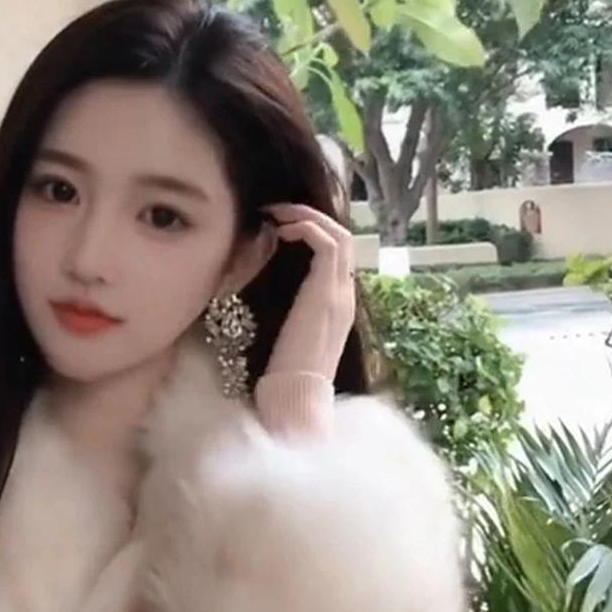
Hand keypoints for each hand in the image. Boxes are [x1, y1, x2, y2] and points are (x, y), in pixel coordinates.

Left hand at [261, 204, 355, 381]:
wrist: (296, 400)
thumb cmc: (285, 379)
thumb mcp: (287, 337)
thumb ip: (288, 314)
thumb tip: (267, 296)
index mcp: (337, 306)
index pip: (336, 256)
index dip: (311, 233)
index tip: (278, 227)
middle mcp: (344, 296)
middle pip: (343, 238)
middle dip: (310, 216)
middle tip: (276, 211)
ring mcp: (339, 293)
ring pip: (339, 234)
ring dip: (306, 216)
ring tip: (276, 213)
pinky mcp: (327, 293)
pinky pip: (326, 243)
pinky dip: (305, 227)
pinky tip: (280, 230)